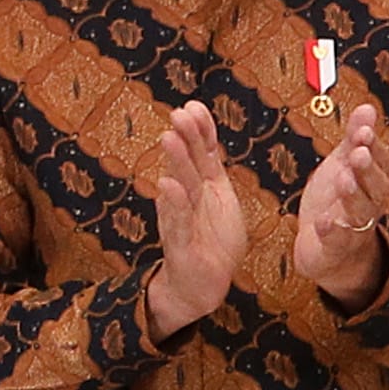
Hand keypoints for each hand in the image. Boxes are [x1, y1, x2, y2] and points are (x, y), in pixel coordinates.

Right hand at [145, 103, 255, 333]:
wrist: (199, 284)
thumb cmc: (211, 238)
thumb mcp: (220, 199)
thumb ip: (212, 169)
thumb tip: (209, 136)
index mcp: (202, 187)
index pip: (203, 154)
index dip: (200, 131)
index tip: (194, 105)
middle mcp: (188, 199)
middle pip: (188, 165)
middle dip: (185, 139)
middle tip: (178, 113)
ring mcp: (182, 220)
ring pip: (180, 188)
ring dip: (176, 163)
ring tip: (170, 138)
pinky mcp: (180, 245)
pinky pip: (178, 222)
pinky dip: (175, 204)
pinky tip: (168, 185)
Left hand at [292, 102, 388, 309]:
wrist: (326, 249)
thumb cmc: (336, 201)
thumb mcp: (343, 165)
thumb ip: (355, 139)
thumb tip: (367, 107)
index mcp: (374, 182)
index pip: (381, 163)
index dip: (373, 148)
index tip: (363, 132)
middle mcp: (370, 204)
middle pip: (376, 187)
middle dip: (367, 169)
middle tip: (357, 153)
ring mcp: (354, 227)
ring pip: (360, 211)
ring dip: (353, 195)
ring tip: (344, 179)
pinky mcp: (336, 248)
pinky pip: (338, 240)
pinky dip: (332, 232)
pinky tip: (324, 222)